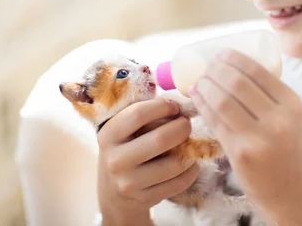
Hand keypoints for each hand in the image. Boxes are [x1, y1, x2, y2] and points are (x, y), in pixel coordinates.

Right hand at [97, 98, 199, 225]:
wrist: (114, 193)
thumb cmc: (125, 150)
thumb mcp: (123, 131)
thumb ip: (144, 115)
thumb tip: (180, 101)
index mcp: (108, 135)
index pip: (138, 114)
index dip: (162, 106)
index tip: (175, 106)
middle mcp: (116, 160)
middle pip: (160, 139)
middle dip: (182, 128)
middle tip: (186, 124)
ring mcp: (129, 183)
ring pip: (175, 163)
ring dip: (190, 151)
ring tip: (189, 144)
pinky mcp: (145, 199)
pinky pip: (180, 182)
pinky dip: (192, 169)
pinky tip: (189, 162)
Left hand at [190, 49, 301, 224]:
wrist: (293, 193)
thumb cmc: (288, 151)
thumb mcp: (289, 119)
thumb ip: (269, 97)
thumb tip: (233, 68)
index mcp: (292, 104)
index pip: (258, 71)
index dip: (234, 58)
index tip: (221, 54)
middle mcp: (278, 119)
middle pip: (237, 82)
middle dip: (216, 69)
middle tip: (207, 67)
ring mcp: (258, 137)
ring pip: (222, 100)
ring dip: (205, 86)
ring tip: (199, 81)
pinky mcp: (239, 152)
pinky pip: (215, 121)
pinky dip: (202, 105)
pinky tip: (196, 98)